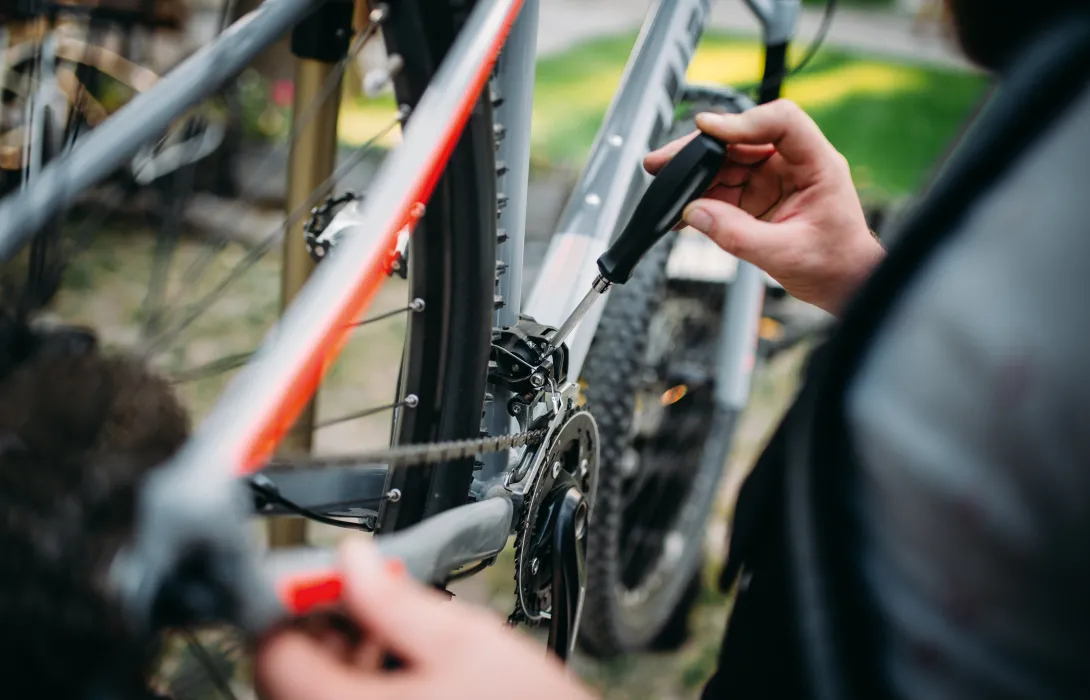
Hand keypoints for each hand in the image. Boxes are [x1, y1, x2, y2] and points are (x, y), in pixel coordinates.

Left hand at [256, 537, 597, 699]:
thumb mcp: (462, 640)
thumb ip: (393, 599)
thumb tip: (348, 558)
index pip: (273, 652)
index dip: (290, 603)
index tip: (320, 576)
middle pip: (287, 673)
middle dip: (321, 623)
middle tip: (364, 592)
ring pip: (313, 690)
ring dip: (338, 651)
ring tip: (391, 624)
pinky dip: (354, 679)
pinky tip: (396, 662)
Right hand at [645, 100, 883, 314]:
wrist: (842, 283)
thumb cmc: (835, 264)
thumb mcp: (786, 254)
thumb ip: (738, 235)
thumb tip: (695, 214)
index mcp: (817, 164)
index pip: (782, 122)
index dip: (743, 121)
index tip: (708, 129)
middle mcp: (793, 164)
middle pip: (741, 140)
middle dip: (700, 150)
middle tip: (663, 162)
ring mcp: (773, 179)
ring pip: (726, 164)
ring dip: (693, 176)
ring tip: (665, 191)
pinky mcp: (757, 197)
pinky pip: (722, 189)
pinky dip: (699, 198)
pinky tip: (680, 210)